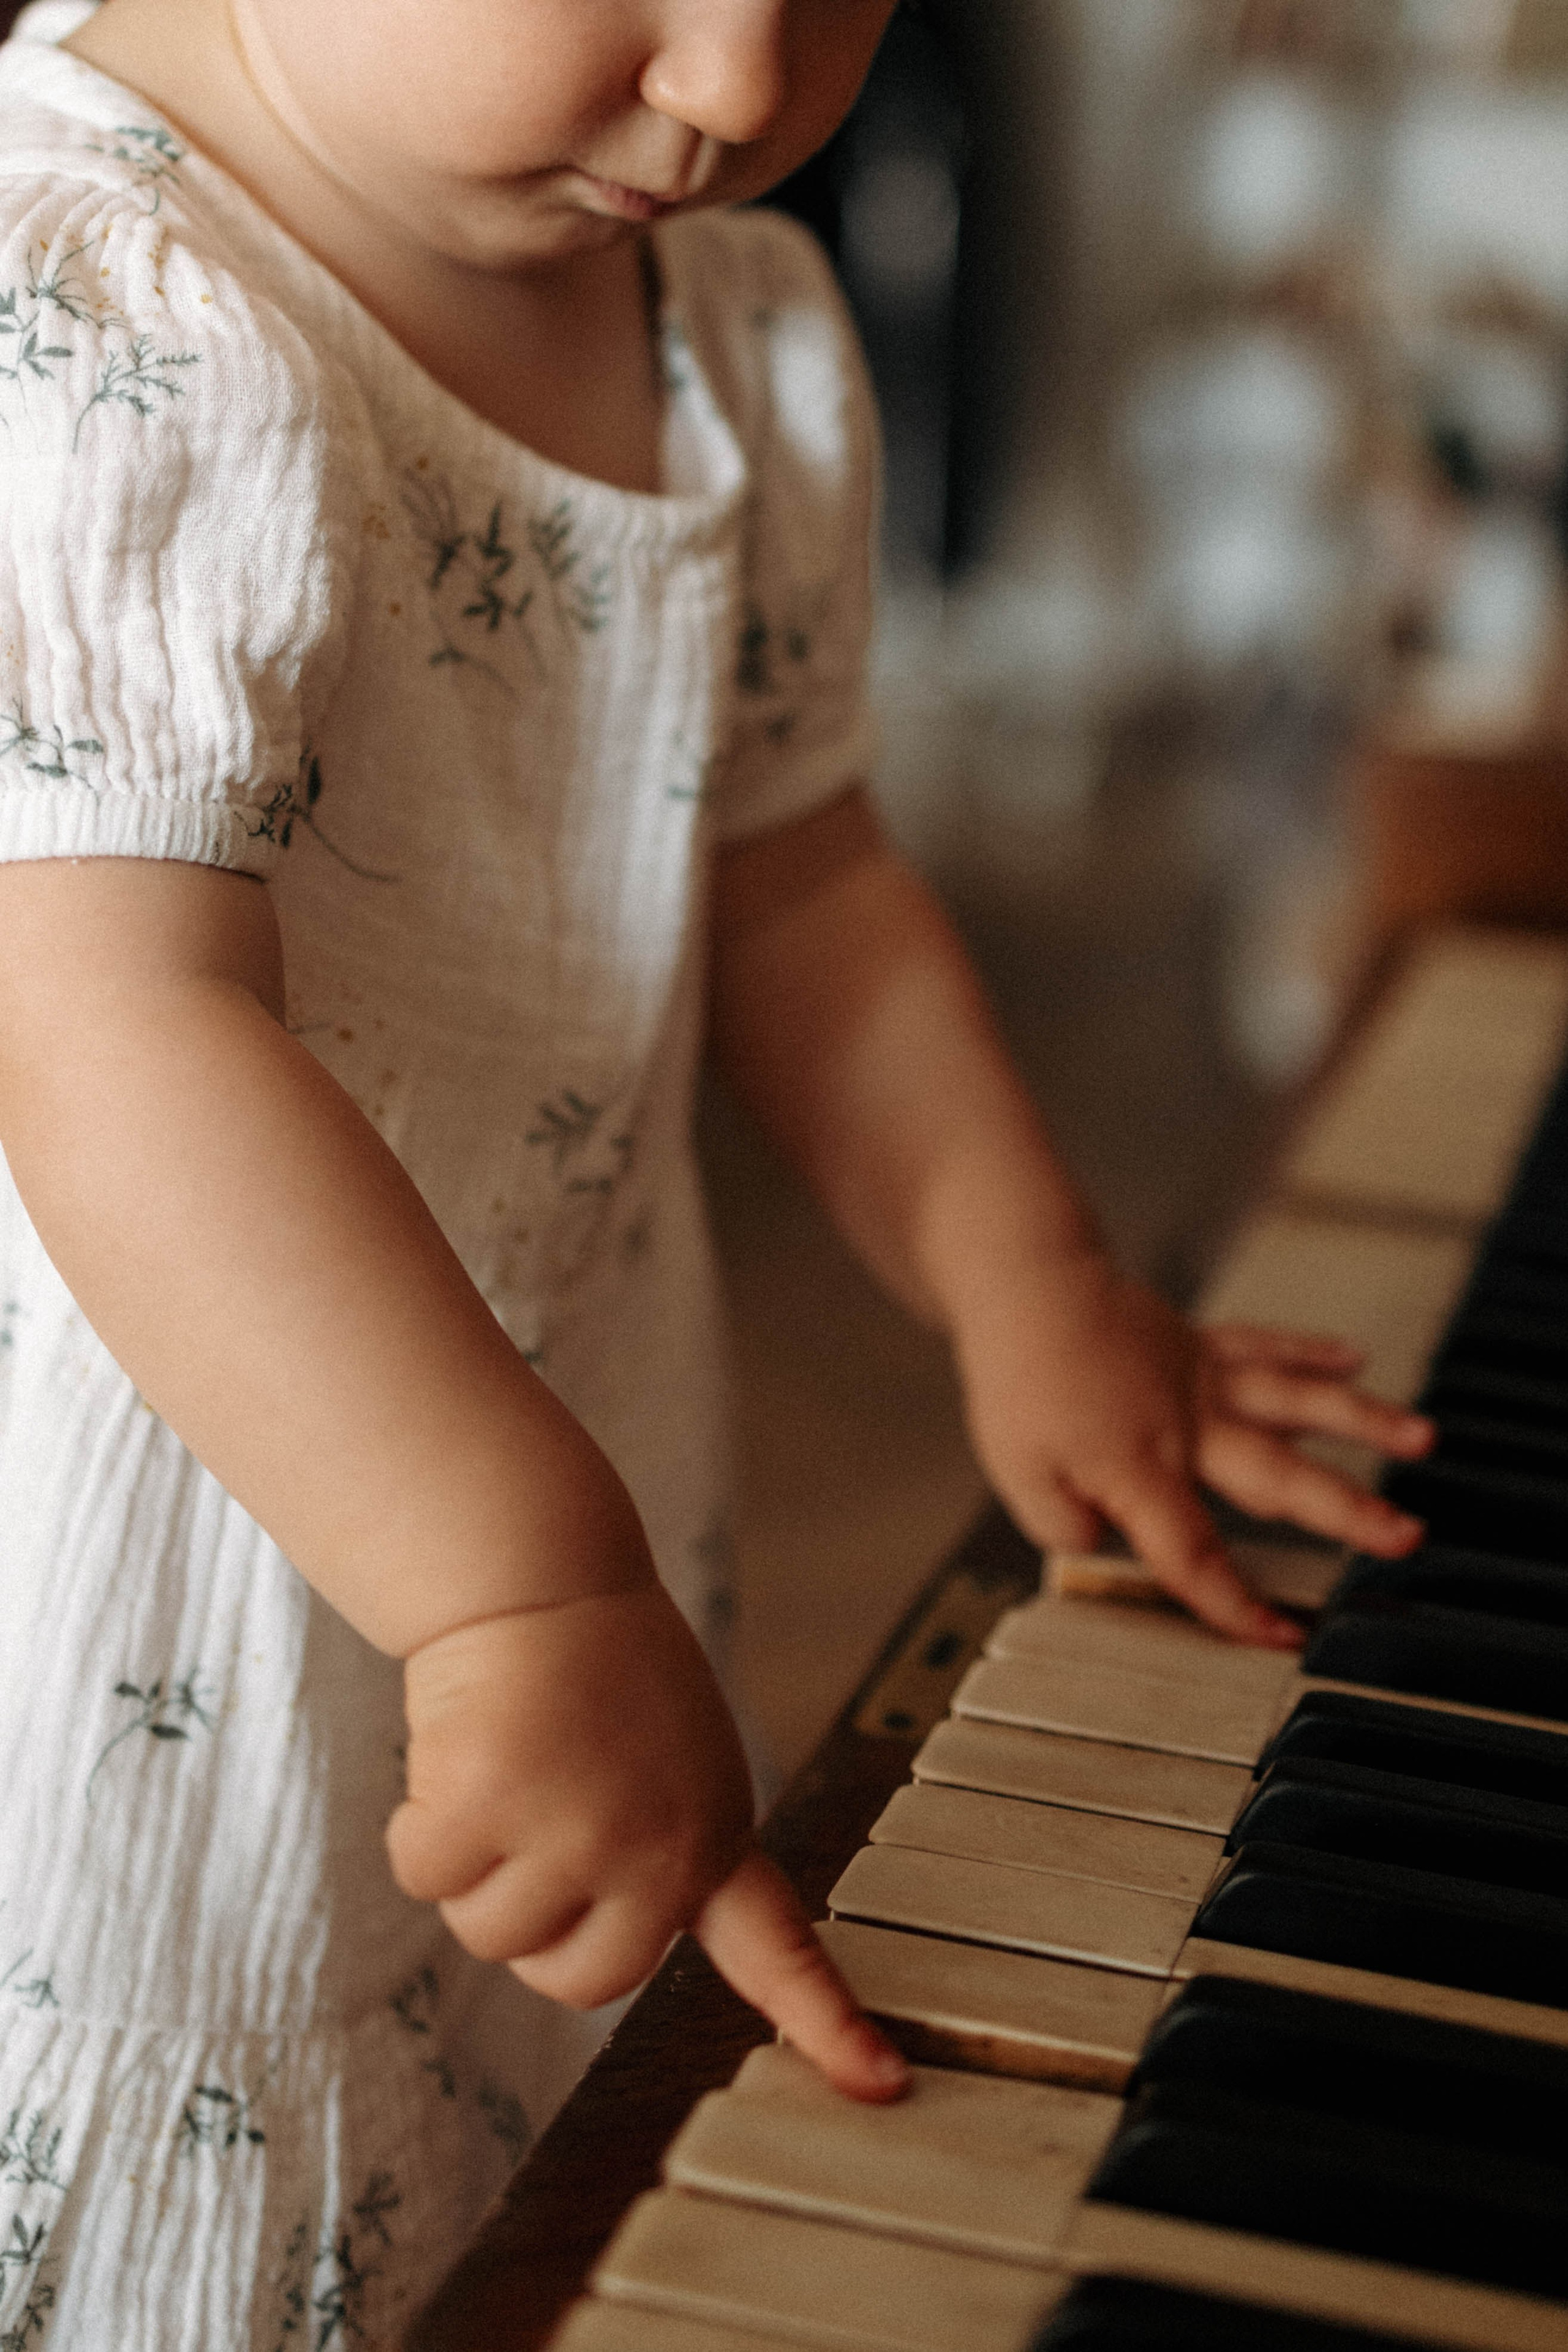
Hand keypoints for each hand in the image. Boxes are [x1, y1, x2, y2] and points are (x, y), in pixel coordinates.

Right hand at [386, 1585, 907, 2101]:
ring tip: (503, 1767)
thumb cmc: (593, 1669)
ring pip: (488, 1932)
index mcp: (712, 1832)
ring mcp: (576, 1826)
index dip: (826, 2025)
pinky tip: (454, 1755)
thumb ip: (657, 1851)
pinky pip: (425, 1875)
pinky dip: (416, 1828)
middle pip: (573, 1981)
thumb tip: (598, 1947)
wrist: (536, 1572)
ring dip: (470, 1865)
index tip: (883, 2085)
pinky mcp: (488, 1801)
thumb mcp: (667, 1759)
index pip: (779, 1950)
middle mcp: (657, 1844)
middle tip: (532, 1821)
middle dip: (530, 1922)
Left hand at [954, 1249, 1433, 1645]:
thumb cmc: (1018, 1378)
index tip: (1279, 1636)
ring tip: (1423, 1437)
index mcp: (1143, 1466)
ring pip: (1293, 1402)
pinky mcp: (1198, 1343)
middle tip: (1406, 1537)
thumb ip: (1064, 1524)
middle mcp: (1188, 1423)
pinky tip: (1355, 1359)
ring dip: (1362, 1419)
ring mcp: (1200, 1378)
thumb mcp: (1018, 1471)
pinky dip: (1309, 1351)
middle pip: (1278, 1476)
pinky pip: (1263, 1347)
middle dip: (1347, 1511)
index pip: (1193, 1551)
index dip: (1233, 1602)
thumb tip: (1103, 1543)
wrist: (1024, 1283)